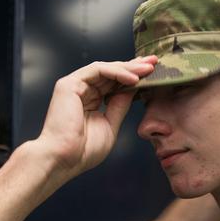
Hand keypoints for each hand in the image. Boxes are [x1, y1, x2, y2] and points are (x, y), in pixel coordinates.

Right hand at [38, 56, 156, 175]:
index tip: (151, 74)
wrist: (65, 159)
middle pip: (111, 73)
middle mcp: (82, 91)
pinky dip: (116, 72)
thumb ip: (120, 106)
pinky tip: (133, 79)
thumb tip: (133, 89)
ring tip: (147, 69)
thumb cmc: (83, 150)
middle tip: (154, 62)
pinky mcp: (69, 84)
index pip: (114, 84)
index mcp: (90, 102)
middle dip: (134, 67)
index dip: (132, 78)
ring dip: (128, 68)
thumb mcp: (110, 125)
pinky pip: (97, 71)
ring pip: (105, 69)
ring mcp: (74, 86)